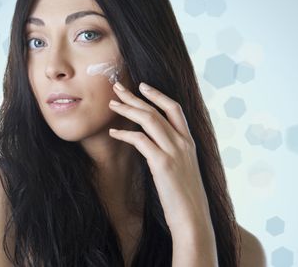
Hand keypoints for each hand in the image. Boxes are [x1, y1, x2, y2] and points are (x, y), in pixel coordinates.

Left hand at [108, 81, 213, 240]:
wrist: (193, 219)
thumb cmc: (185, 198)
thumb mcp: (184, 169)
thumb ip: (173, 153)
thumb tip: (155, 145)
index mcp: (190, 143)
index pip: (175, 109)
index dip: (158, 95)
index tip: (142, 86)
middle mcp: (184, 143)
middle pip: (157, 110)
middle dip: (135, 96)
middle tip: (117, 87)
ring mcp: (174, 152)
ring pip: (149, 119)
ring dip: (128, 109)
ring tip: (112, 104)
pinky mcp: (163, 164)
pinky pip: (140, 140)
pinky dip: (125, 133)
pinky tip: (113, 132)